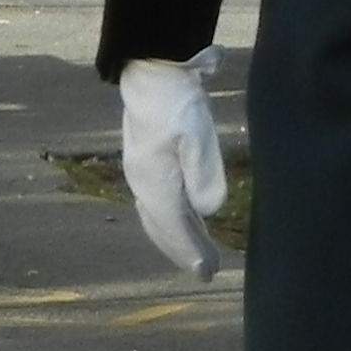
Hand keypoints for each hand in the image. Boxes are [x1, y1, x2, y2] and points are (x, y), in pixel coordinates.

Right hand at [117, 50, 227, 279]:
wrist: (154, 77)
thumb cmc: (178, 106)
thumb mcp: (197, 138)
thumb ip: (203, 175)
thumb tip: (208, 210)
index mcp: (155, 182)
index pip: (174, 227)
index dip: (190, 251)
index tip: (207, 272)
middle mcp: (143, 184)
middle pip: (164, 228)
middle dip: (184, 251)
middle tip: (206, 272)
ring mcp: (142, 174)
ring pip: (159, 217)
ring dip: (178, 238)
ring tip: (197, 255)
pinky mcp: (148, 164)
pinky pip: (160, 203)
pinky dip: (173, 220)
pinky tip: (186, 223)